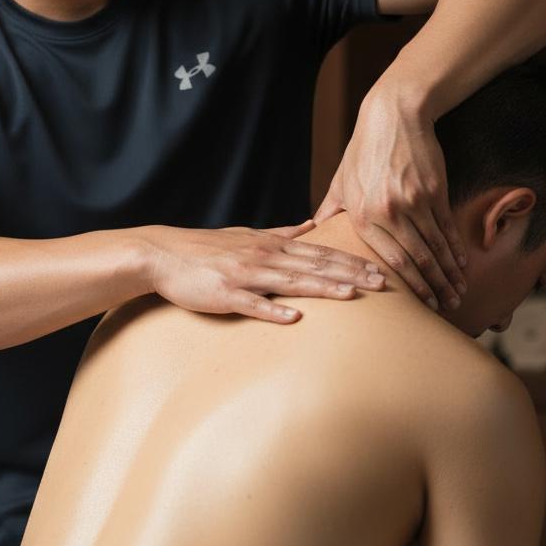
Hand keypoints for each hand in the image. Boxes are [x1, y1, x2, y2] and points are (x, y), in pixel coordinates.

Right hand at [140, 220, 385, 322]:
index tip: (381, 269)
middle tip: (383, 282)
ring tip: (353, 295)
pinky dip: (273, 311)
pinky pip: (252, 304)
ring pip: (291, 282)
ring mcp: (245, 275)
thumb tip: (311, 226)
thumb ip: (282, 233)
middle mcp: (263, 256)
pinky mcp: (225, 294)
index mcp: (271, 245)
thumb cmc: (206, 248)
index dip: (352, 261)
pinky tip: (294, 319)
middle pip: (315, 265)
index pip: (321, 253)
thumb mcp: (247, 233)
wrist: (163, 253)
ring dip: (323, 288)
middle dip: (351, 273)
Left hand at [312, 84, 467, 311]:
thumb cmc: (365, 149)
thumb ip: (330, 209)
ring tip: (458, 291)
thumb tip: (313, 231)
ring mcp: (413, 201)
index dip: (408, 285)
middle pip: (416, 259)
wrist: (394, 115)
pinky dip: (457, 247)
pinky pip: (447, 226)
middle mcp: (387, 211)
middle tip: (446, 306)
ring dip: (449, 272)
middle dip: (433, 286)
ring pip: (435, 246)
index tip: (421, 303)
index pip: (388, 259)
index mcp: (361, 213)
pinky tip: (463, 262)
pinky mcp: (434, 190)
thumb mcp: (342, 179)